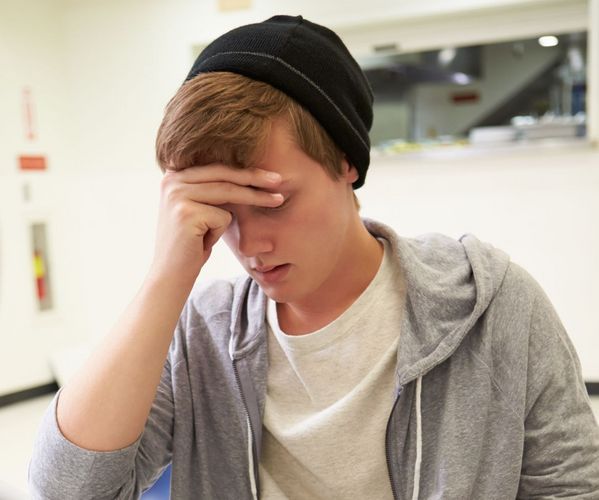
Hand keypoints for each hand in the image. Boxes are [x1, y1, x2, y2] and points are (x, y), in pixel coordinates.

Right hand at [149, 164, 283, 283]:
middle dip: (255, 178)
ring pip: (228, 192)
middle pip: (223, 175)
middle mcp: (171, 180)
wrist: (170, 277)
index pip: (216, 167)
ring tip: (278, 200)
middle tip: (279, 180)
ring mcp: (177, 195)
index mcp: (173, 175)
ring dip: (256, 198)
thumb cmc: (191, 245)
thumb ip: (213, 191)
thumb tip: (247, 174)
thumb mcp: (201, 210)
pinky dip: (220, 233)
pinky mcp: (186, 213)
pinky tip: (203, 243)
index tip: (269, 174)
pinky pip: (222, 217)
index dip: (244, 170)